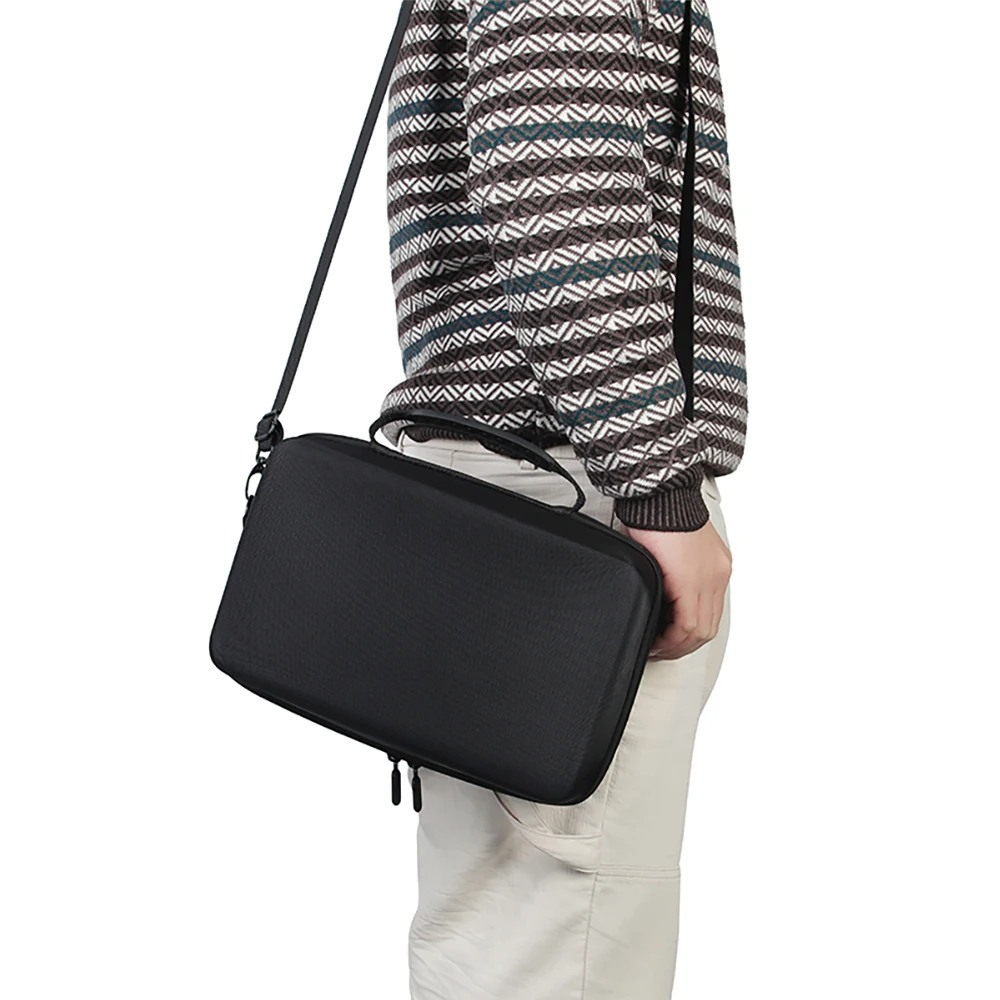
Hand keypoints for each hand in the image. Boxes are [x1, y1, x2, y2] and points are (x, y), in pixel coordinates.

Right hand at [624, 521, 731, 660]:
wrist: (660, 493)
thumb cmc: (660, 511)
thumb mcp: (672, 548)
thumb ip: (672, 571)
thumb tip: (656, 593)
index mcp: (715, 566)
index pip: (709, 611)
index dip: (689, 633)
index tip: (669, 638)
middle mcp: (718, 575)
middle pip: (708, 627)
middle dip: (682, 646)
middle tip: (661, 651)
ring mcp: (709, 579)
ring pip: (700, 631)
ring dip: (676, 647)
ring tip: (656, 649)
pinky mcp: (692, 582)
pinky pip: (688, 625)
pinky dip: (671, 639)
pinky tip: (656, 640)